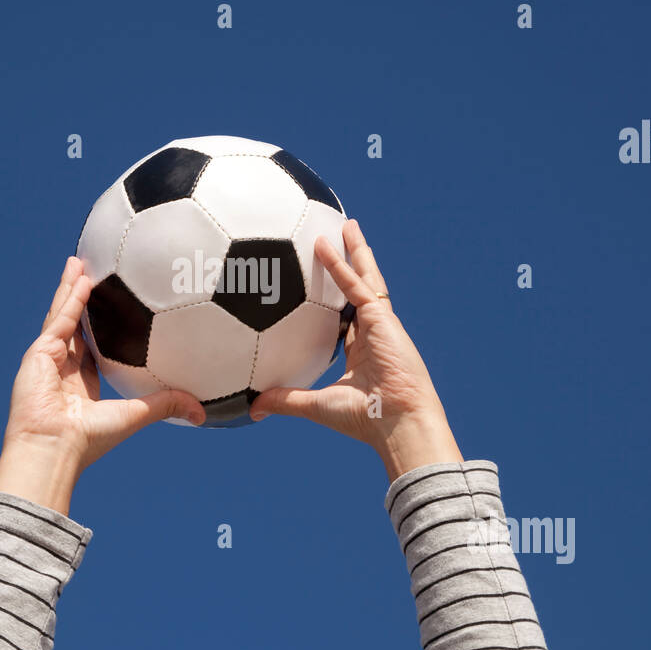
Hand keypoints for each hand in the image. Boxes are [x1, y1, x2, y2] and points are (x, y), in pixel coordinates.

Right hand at [0, 256, 205, 513]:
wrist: (55, 448)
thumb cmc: (89, 440)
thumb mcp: (134, 415)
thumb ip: (165, 406)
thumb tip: (202, 412)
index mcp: (81, 383)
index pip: (92, 348)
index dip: (102, 327)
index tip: (116, 309)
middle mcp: (63, 367)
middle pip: (74, 323)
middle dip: (83, 298)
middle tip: (94, 272)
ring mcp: (48, 358)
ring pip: (63, 314)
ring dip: (72, 287)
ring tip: (80, 261)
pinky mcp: (38, 352)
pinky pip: (61, 319)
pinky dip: (71, 298)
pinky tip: (83, 277)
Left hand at [249, 219, 463, 480]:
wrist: (398, 423)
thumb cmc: (366, 421)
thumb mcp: (317, 406)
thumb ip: (286, 399)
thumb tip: (252, 408)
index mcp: (360, 353)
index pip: (345, 320)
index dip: (334, 302)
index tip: (319, 288)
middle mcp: (371, 333)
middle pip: (358, 291)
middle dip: (351, 266)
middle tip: (339, 240)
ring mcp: (380, 323)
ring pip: (364, 278)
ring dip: (354, 252)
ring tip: (346, 226)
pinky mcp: (383, 318)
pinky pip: (356, 285)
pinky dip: (340, 265)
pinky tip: (325, 246)